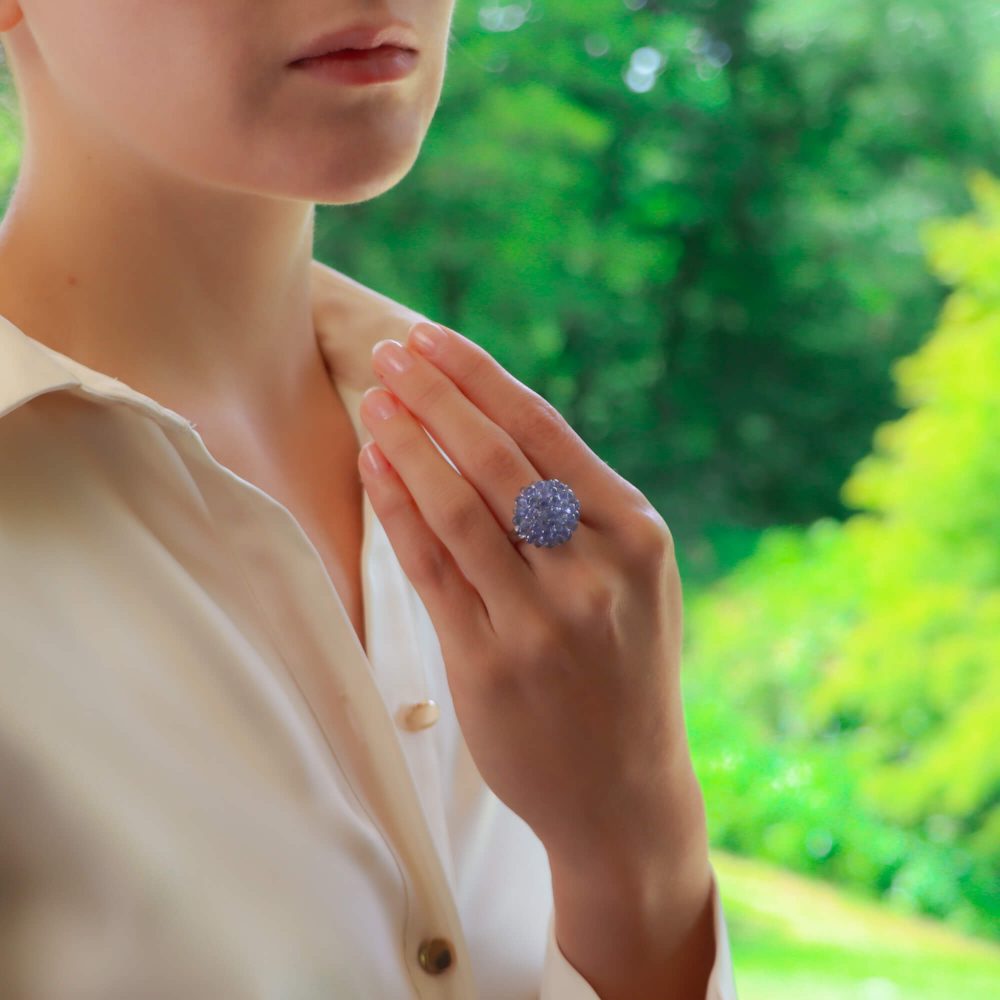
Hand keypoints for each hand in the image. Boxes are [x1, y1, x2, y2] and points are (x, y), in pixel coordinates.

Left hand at [358, 321, 698, 870]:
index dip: (480, 379)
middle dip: (436, 396)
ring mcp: (542, 620)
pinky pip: (432, 569)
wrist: (625, 790)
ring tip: (375, 400)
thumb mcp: (633, 582)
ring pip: (457, 507)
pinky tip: (373, 465)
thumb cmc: (624, 669)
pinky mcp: (490, 663)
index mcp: (636, 535)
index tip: (433, 338)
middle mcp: (594, 570)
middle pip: (497, 458)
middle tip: (391, 350)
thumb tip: (494, 427)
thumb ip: (582, 512)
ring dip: (407, 444)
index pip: (545, 431)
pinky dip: (398, 509)